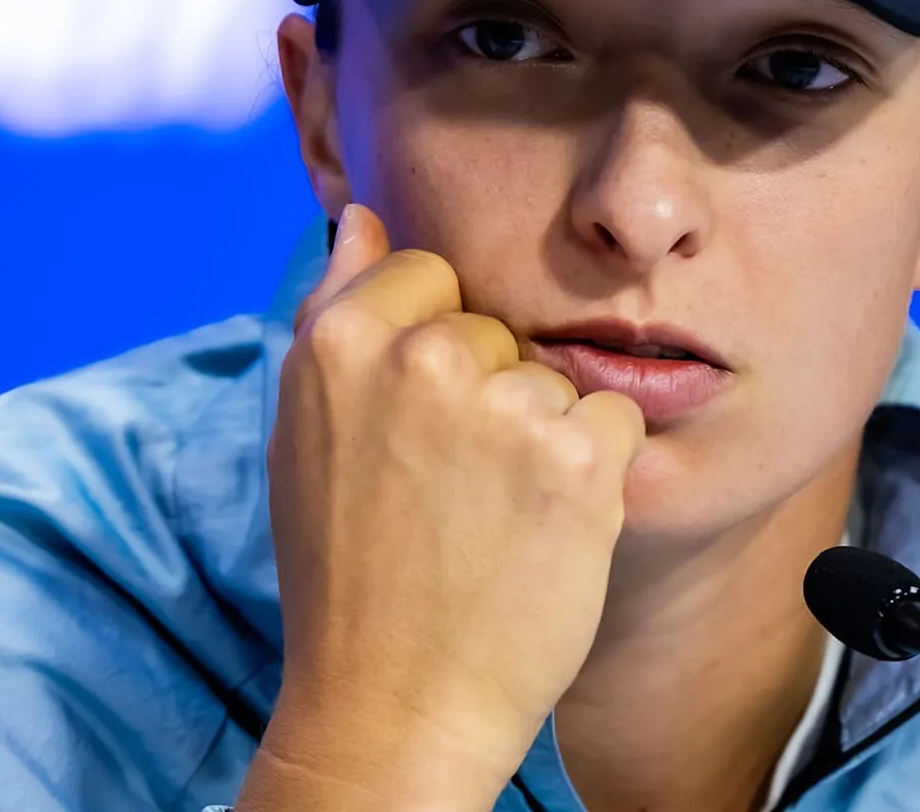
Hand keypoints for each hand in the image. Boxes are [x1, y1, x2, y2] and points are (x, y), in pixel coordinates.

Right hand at [237, 204, 646, 811]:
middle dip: (490, 394)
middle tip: (447, 491)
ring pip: (556, 379)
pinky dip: (597, 474)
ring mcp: (507, 404)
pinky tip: (543, 531)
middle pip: (499, 328)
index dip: (432, 349)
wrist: (395, 704)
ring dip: (541, 440)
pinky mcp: (581, 458)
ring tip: (489, 522)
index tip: (415, 427)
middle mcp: (425, 355)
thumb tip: (361, 216)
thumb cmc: (346, 574)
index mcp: (343, 339)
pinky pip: (615, 422)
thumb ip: (335, 311)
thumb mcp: (304, 432)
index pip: (429, 274)